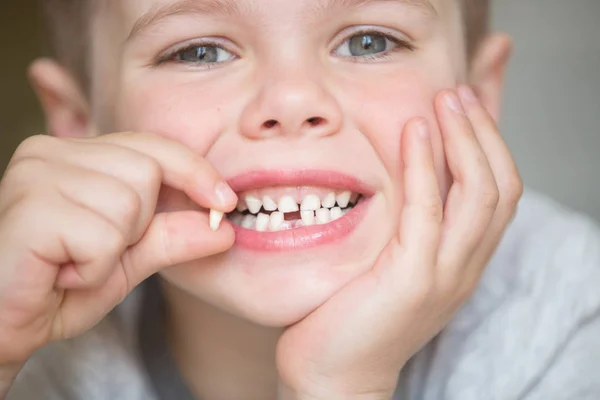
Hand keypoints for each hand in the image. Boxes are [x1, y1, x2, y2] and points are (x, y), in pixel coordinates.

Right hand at [0, 132, 236, 365]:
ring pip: (129, 204)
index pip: (152, 147)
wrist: (5, 325)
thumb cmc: (60, 287)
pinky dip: (94, 268)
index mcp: (76, 155)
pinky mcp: (31, 209)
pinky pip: (103, 237)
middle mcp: (51, 152)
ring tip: (75, 262)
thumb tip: (224, 226)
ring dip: (113, 250)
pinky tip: (60, 273)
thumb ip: (172, 236)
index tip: (225, 201)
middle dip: (138, 225)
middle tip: (96, 250)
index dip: (195, 172)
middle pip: (147, 172)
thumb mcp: (129, 258)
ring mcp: (36, 175)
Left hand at [276, 86, 522, 398]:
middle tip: (455, 93)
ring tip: (444, 100)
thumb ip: (407, 224)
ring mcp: (443, 275)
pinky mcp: (411, 281)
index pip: (499, 193)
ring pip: (479, 195)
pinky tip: (414, 133)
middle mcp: (464, 267)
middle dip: (483, 133)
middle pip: (500, 187)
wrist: (333, 373)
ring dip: (465, 140)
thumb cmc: (352, 313)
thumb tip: (404, 180)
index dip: (489, 145)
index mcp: (462, 261)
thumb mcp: (390, 261)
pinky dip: (426, 167)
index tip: (463, 107)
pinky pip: (428, 213)